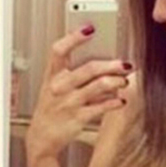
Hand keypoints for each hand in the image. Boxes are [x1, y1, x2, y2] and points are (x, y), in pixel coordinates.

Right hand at [26, 25, 129, 159]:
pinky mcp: (78, 118)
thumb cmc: (50, 109)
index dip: (74, 38)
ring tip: (124, 81)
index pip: (58, 50)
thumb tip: (101, 61)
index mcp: (51, 76)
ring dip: (116, 81)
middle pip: (88, 68)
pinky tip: (120, 100)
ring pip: (99, 86)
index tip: (90, 28)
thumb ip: (72, 73)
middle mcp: (59, 87)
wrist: (41, 138)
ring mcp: (69, 103)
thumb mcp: (53, 87)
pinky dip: (115, 102)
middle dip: (111, 64)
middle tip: (124, 63)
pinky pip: (102, 107)